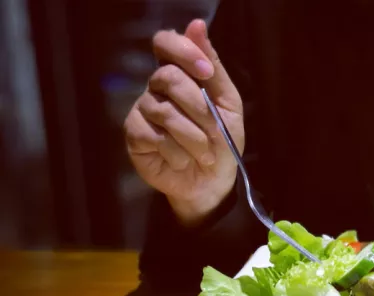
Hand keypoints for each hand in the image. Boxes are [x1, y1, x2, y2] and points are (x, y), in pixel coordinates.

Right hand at [123, 19, 243, 225]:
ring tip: (204, 153)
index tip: (207, 72)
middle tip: (216, 130)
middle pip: (168, 77)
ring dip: (193, 137)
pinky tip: (183, 160)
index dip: (184, 51)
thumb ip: (214, 69)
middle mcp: (157, 86)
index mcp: (182, 74)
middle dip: (199, 107)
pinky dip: (177, 152)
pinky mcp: (135, 134)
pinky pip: (154, 136)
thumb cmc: (222, 141)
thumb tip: (196, 25)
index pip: (166, 43)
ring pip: (165, 111)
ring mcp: (142, 109)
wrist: (212, 181)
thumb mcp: (227, 105)